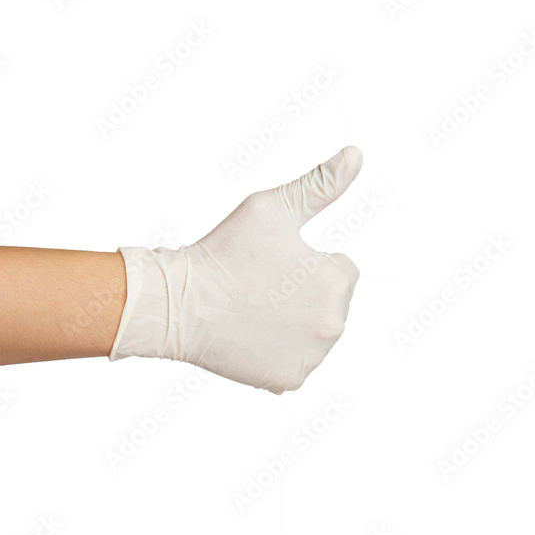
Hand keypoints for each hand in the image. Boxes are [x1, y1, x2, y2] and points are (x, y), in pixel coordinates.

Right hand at [109, 146, 363, 392]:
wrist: (179, 304)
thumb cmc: (223, 252)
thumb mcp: (272, 208)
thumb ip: (320, 184)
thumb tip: (356, 154)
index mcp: (337, 281)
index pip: (340, 268)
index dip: (304, 262)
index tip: (271, 264)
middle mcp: (334, 324)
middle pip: (329, 303)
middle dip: (303, 294)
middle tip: (259, 287)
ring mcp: (312, 358)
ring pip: (312, 333)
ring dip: (293, 323)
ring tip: (253, 311)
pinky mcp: (289, 380)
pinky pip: (293, 361)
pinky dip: (276, 353)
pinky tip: (250, 336)